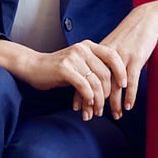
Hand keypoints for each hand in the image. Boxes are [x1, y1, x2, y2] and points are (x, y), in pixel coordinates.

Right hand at [0, 38, 126, 120]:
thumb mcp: (78, 63)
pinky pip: (83, 86)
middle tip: (105, 108)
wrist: (32, 67)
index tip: (124, 85)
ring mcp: (73, 58)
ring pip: (95, 82)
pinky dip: (88, 98)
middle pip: (105, 73)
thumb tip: (114, 83)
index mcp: (88, 46)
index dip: (121, 71)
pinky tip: (87, 106)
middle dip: (107, 94)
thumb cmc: (57, 69)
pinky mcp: (64, 69)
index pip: (112, 56)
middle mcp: (82, 49)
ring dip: (98, 100)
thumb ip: (93, 68)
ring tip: (96, 112)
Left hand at [77, 0, 157, 116]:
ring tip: (115, 116)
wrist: (144, 20)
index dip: (81, 94)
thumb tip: (96, 78)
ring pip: (115, 86)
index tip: (78, 109)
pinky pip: (132, 81)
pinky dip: (130, 95)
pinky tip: (128, 106)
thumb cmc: (129, 35)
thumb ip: (103, 61)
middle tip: (91, 117)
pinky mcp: (136, 58)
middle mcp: (107, 57)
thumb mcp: (112, 47)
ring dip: (114, 103)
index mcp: (98, 54)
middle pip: (98, 84)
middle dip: (94, 102)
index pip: (85, 77)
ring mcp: (121, 58)